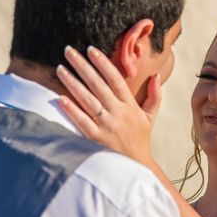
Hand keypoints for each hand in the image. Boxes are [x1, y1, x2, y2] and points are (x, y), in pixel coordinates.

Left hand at [56, 46, 160, 164]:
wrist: (135, 167)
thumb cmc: (140, 139)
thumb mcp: (150, 117)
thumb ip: (155, 96)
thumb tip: (156, 75)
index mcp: (129, 106)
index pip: (115, 79)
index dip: (102, 63)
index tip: (90, 49)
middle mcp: (118, 113)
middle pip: (97, 84)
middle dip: (82, 66)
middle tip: (68, 51)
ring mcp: (106, 126)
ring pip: (87, 99)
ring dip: (72, 82)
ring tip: (60, 68)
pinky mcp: (95, 139)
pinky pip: (81, 121)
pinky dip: (71, 109)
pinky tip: (60, 97)